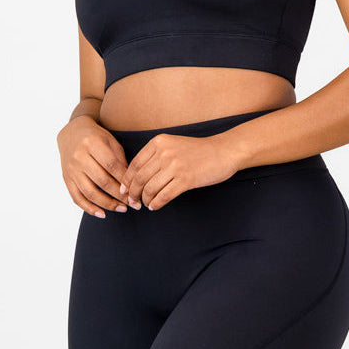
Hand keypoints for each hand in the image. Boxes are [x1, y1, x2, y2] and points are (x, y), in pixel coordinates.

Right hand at [57, 114, 128, 218]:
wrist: (71, 133)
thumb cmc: (96, 137)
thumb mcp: (110, 141)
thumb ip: (120, 160)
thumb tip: (130, 183)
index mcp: (92, 143)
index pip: (112, 166)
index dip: (124, 180)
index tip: (136, 190)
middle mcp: (79, 157)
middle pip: (102, 181)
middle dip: (120, 195)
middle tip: (134, 203)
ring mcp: (71, 169)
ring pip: (90, 192)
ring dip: (108, 204)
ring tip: (122, 209)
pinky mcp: (66, 179)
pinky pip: (77, 198)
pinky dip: (89, 208)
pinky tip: (102, 214)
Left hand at [119, 132, 239, 210]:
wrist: (224, 151)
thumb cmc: (198, 151)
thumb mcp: (173, 145)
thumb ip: (156, 156)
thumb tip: (137, 177)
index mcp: (159, 142)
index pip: (135, 164)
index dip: (127, 180)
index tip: (125, 190)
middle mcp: (164, 152)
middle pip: (140, 178)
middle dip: (133, 193)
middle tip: (132, 202)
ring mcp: (175, 166)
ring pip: (150, 188)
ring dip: (145, 200)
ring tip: (145, 204)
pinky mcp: (186, 179)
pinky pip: (164, 195)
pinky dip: (156, 203)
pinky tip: (155, 206)